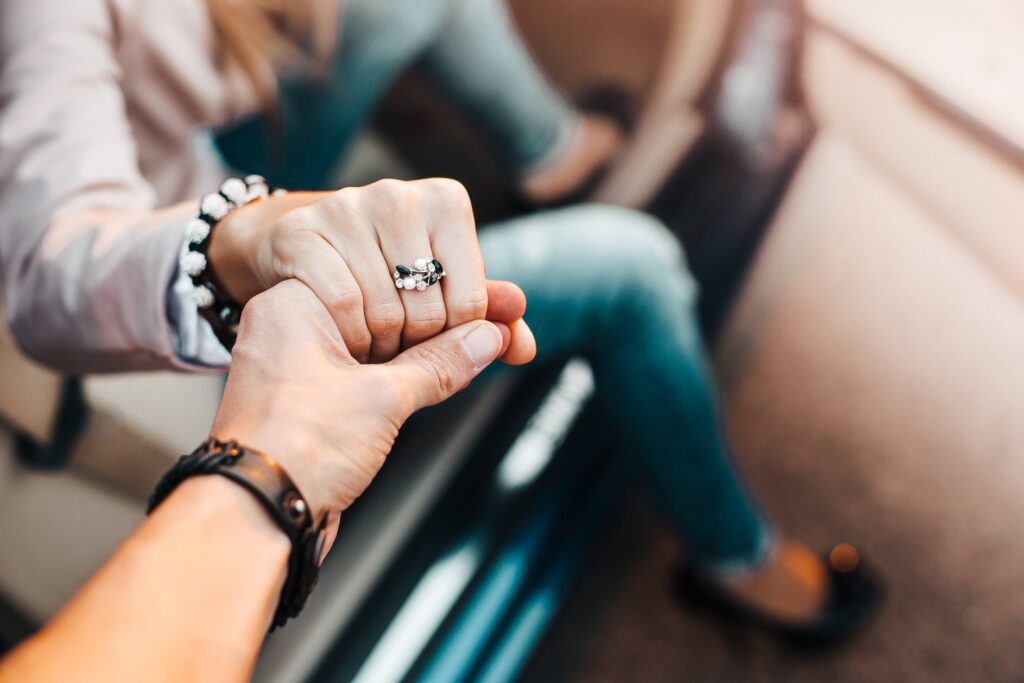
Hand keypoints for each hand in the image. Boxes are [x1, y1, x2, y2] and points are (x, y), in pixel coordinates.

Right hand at [209, 178, 518, 363]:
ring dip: (380, 346)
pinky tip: (344, 334)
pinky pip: (342, 307)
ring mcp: (345, 208)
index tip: (432, 335)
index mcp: (446, 201)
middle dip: (416, 346)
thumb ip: (486, 314)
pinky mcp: (301, 232)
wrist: (301, 243)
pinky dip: (347, 336)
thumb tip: (523, 347)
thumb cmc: (386, 266)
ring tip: (373, 341)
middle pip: (429, 313)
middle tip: (399, 344)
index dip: (453, 338)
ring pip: (385, 314)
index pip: (471, 304)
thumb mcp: (443, 284)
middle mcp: (398, 195)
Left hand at [210, 279, 524, 548]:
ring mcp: (306, 367)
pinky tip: (456, 369)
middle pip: (393, 309)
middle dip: (453, 319)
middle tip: (507, 319)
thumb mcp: (381, 398)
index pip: (387, 277)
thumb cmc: (291, 450)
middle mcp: (297, 327)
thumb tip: (485, 338)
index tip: (495, 301)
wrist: (253, 518)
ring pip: (387, 345)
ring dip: (439, 348)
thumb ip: (439, 363)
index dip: (446, 288)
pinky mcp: (318, 403)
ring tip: (494, 342)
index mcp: (298, 301)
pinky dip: (414, 375)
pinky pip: (375, 375)